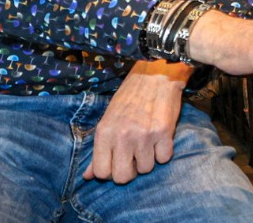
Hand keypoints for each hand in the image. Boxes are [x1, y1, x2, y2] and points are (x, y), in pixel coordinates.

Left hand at [85, 60, 190, 183]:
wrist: (156, 75)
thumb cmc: (130, 98)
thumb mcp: (108, 120)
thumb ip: (99, 150)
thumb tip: (88, 176)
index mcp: (105, 133)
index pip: (102, 172)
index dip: (111, 171)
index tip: (118, 162)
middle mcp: (122, 136)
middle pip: (123, 177)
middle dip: (130, 171)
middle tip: (134, 157)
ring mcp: (144, 135)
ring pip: (146, 169)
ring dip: (149, 159)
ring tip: (148, 143)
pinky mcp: (164, 132)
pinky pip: (164, 158)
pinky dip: (164, 152)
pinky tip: (161, 139)